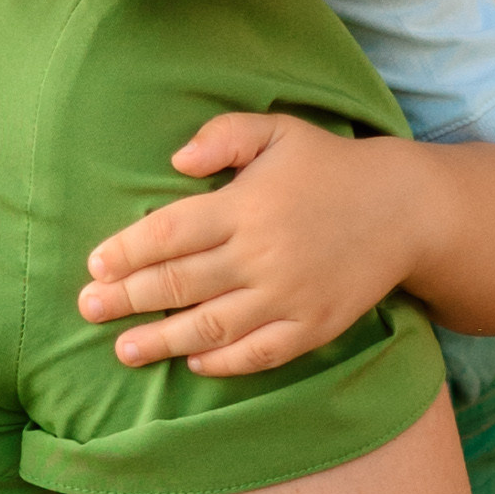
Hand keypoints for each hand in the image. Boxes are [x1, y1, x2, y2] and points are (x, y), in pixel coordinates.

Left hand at [80, 114, 430, 375]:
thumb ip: (223, 136)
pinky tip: (193, 363)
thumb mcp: (277, 130)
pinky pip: (259, 353)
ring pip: (211, 326)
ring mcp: (289, 296)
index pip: (170, 234)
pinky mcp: (314, 326)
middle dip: (127, 298)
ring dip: (162, 340)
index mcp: (246, 205)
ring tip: (123, 350)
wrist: (405, 208)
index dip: (127, 252)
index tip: (94, 266)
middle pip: (179, 283)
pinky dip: (223, 363)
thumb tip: (177, 161)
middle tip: (88, 309)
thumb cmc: (328, 166)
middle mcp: (262, 254)